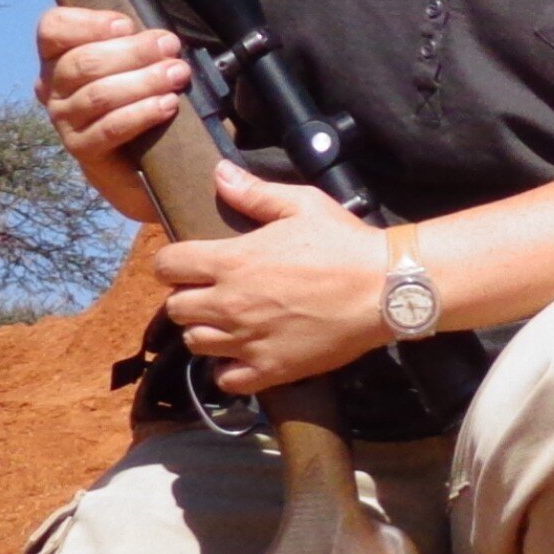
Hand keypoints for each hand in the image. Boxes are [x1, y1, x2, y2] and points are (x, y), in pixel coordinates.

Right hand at [36, 3, 190, 167]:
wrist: (129, 156)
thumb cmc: (131, 95)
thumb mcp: (128, 62)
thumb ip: (133, 44)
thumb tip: (162, 40)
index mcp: (56, 56)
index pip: (53, 28)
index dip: (88, 23)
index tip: (127, 25)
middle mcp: (52, 86)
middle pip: (83, 62)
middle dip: (133, 52)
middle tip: (170, 47)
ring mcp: (62, 119)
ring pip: (98, 95)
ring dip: (143, 81)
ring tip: (177, 74)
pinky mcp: (80, 148)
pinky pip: (110, 127)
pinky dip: (142, 113)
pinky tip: (167, 104)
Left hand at [145, 157, 386, 390]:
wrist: (385, 289)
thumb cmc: (344, 242)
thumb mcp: (301, 204)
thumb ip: (254, 193)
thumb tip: (218, 174)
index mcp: (231, 262)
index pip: (168, 265)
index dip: (174, 261)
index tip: (189, 262)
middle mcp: (230, 304)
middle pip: (175, 309)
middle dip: (187, 297)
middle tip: (212, 292)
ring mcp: (248, 341)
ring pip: (195, 343)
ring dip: (205, 331)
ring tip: (227, 322)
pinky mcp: (271, 369)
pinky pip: (226, 380)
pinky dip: (228, 369)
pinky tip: (243, 354)